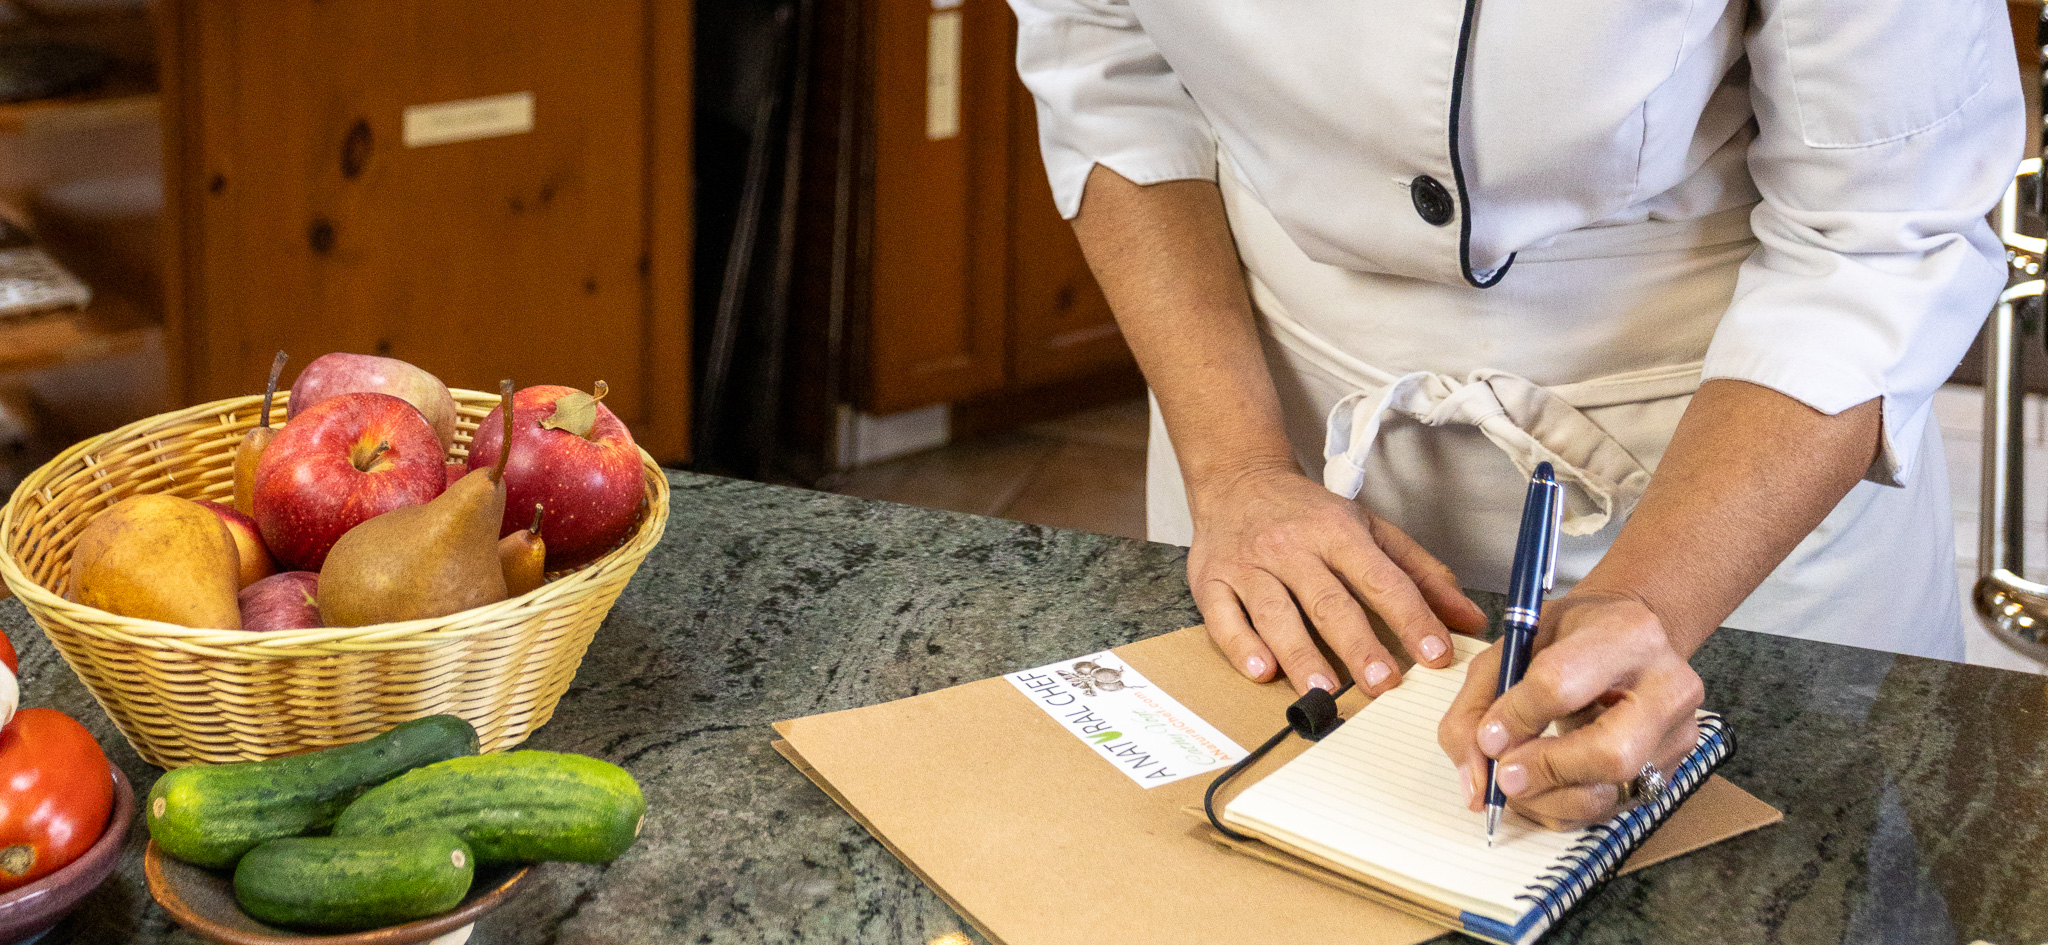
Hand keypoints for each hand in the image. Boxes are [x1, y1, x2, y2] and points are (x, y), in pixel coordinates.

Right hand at [1188, 463, 1487, 696]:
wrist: (1238, 480)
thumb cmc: (1308, 514)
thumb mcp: (1370, 529)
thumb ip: (1420, 574)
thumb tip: (1469, 620)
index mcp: (1337, 532)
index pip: (1380, 578)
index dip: (1410, 616)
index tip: (1435, 653)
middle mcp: (1292, 547)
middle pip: (1328, 601)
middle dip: (1358, 644)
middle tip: (1382, 684)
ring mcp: (1248, 565)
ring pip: (1275, 613)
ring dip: (1300, 654)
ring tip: (1324, 691)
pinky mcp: (1210, 582)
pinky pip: (1223, 617)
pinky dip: (1241, 645)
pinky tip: (1262, 671)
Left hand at [1437, 591, 1703, 829]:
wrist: (1626, 640)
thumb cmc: (1568, 640)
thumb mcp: (1513, 647)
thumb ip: (1477, 705)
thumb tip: (1474, 781)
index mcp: (1626, 634)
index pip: (1561, 685)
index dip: (1516, 718)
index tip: (1489, 736)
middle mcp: (1667, 686)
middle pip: (1609, 753)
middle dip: (1544, 771)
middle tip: (1504, 774)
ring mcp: (1676, 734)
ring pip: (1610, 792)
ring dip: (1546, 799)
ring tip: (1516, 781)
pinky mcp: (1669, 771)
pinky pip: (1608, 811)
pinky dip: (1561, 808)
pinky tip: (1541, 788)